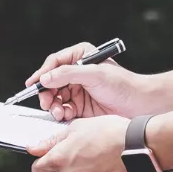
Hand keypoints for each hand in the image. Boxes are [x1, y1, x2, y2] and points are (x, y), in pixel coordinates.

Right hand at [25, 42, 156, 121]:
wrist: (140, 105)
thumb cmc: (122, 85)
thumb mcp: (94, 74)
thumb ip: (68, 74)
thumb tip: (45, 78)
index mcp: (81, 56)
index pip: (55, 62)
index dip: (42, 73)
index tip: (33, 84)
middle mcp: (77, 71)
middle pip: (51, 81)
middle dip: (47, 93)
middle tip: (47, 103)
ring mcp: (78, 89)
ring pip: (55, 97)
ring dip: (53, 105)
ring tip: (58, 112)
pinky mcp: (81, 106)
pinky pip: (63, 109)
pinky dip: (61, 113)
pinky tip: (65, 116)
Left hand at [30, 115, 132, 171]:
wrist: (140, 149)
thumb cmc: (112, 134)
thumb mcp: (79, 127)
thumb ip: (53, 140)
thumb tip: (35, 148)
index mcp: (60, 160)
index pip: (38, 169)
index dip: (42, 165)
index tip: (47, 162)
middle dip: (72, 168)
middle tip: (89, 154)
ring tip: (103, 161)